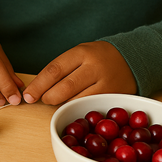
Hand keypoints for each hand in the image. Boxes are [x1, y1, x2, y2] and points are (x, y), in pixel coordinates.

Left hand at [22, 41, 136, 104]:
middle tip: (41, 99)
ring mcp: (106, 83)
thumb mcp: (80, 54)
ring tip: (55, 101)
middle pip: (64, 87)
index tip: (28, 95)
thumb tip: (36, 87)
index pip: (54, 70)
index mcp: (82, 52)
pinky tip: (70, 106)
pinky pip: (89, 106)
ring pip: (76, 100)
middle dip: (47, 96)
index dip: (38, 85)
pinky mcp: (113, 97)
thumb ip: (61, 68)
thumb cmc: (97, 57)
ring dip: (60, 104)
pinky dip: (76, 108)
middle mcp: (94, 67)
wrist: (133, 58)